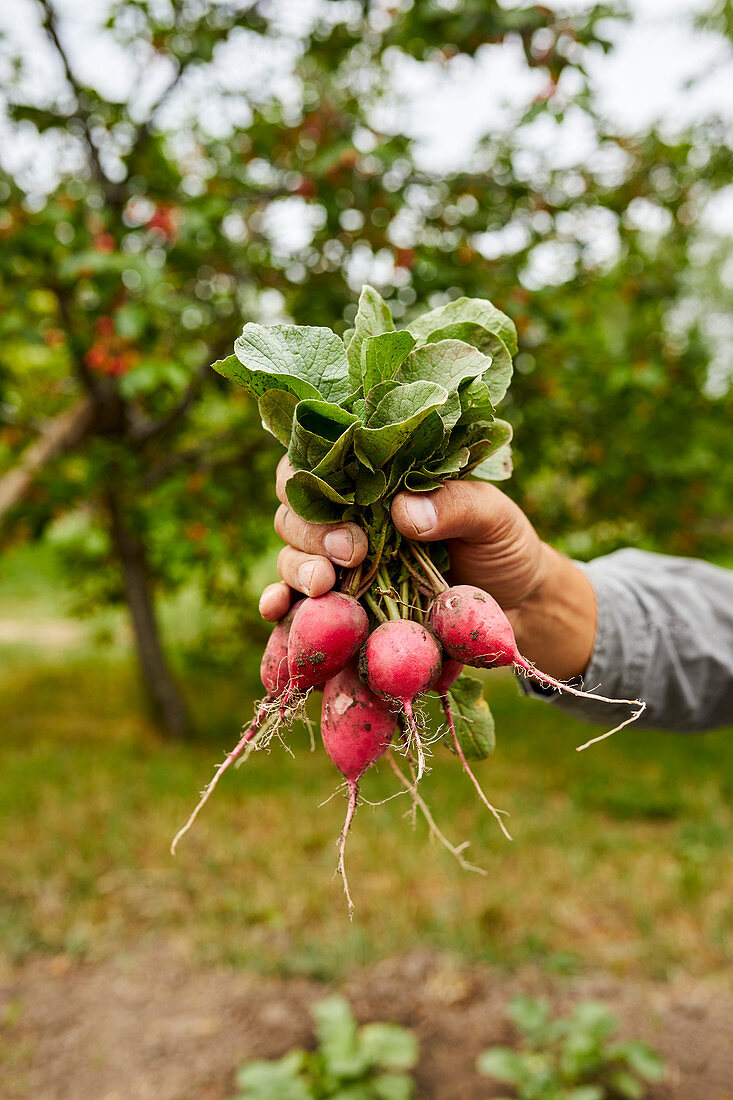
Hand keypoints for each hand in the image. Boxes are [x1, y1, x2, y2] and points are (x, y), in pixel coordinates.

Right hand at [259, 457, 596, 679]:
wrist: (518, 610)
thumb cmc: (503, 547)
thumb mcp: (493, 517)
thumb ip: (458, 505)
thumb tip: (406, 511)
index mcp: (376, 482)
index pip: (319, 460)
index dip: (311, 473)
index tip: (344, 504)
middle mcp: (347, 519)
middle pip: (295, 510)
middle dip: (311, 531)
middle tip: (349, 553)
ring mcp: (339, 565)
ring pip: (291, 554)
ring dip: (297, 568)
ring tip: (324, 585)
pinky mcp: (341, 609)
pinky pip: (294, 604)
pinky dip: (278, 605)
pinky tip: (276, 611)